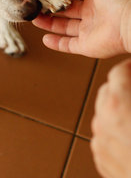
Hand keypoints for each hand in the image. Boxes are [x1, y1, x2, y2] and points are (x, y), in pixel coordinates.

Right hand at [32, 0, 130, 57]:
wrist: (130, 22)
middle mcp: (92, 13)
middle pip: (66, 10)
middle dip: (50, 6)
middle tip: (37, 3)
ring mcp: (89, 30)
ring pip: (64, 27)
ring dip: (49, 23)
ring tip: (35, 18)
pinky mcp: (87, 46)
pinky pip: (68, 45)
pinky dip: (56, 43)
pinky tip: (45, 38)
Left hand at [91, 59, 130, 177]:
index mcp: (117, 103)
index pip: (119, 72)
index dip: (130, 68)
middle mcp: (103, 120)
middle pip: (109, 91)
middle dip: (124, 88)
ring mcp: (100, 141)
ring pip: (105, 113)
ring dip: (119, 110)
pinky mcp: (102, 159)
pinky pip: (106, 135)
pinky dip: (117, 132)